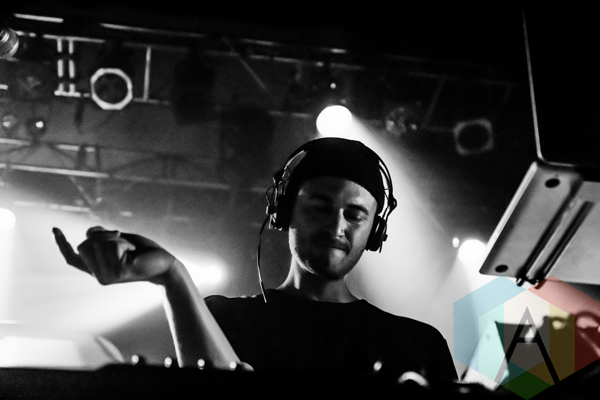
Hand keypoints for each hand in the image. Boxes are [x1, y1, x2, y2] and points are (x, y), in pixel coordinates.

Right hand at [53, 226, 176, 284]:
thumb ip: (102, 237)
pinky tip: (134, 253)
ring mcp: (106, 277)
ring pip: (97, 242)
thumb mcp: (120, 240)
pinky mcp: (117, 273)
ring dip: (116, 239)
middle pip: (85, 243)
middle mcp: (99, 276)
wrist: (164, 265)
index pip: (73, 258)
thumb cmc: (144, 252)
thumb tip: (89, 232)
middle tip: (124, 244)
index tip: (54, 228)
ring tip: (131, 250)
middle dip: (104, 235)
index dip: (61, 244)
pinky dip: (124, 242)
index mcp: (97, 269)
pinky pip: (111, 245)